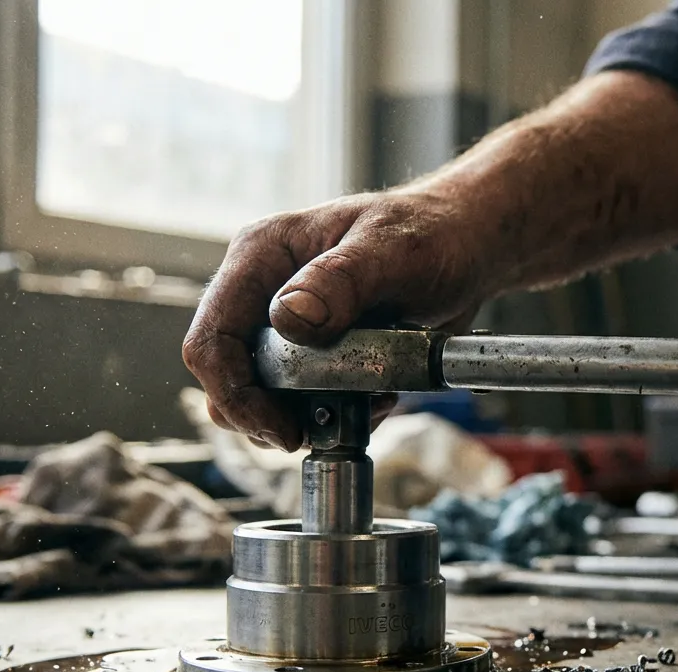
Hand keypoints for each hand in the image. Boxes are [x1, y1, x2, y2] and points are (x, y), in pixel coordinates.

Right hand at [182, 189, 488, 450]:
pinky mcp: (313, 356)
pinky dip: (338, 417)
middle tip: (318, 430)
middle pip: (228, 377)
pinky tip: (378, 396)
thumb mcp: (392, 251)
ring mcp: (285, 328)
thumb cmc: (430, 234)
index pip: (212, 337)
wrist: (465, 249)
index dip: (234, 393)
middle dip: (269, 415)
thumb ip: (340, 281)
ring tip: (365, 402)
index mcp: (261, 256)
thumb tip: (289, 319)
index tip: (282, 429)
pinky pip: (304, 404)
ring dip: (309, 418)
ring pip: (262, 398)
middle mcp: (263, 293)